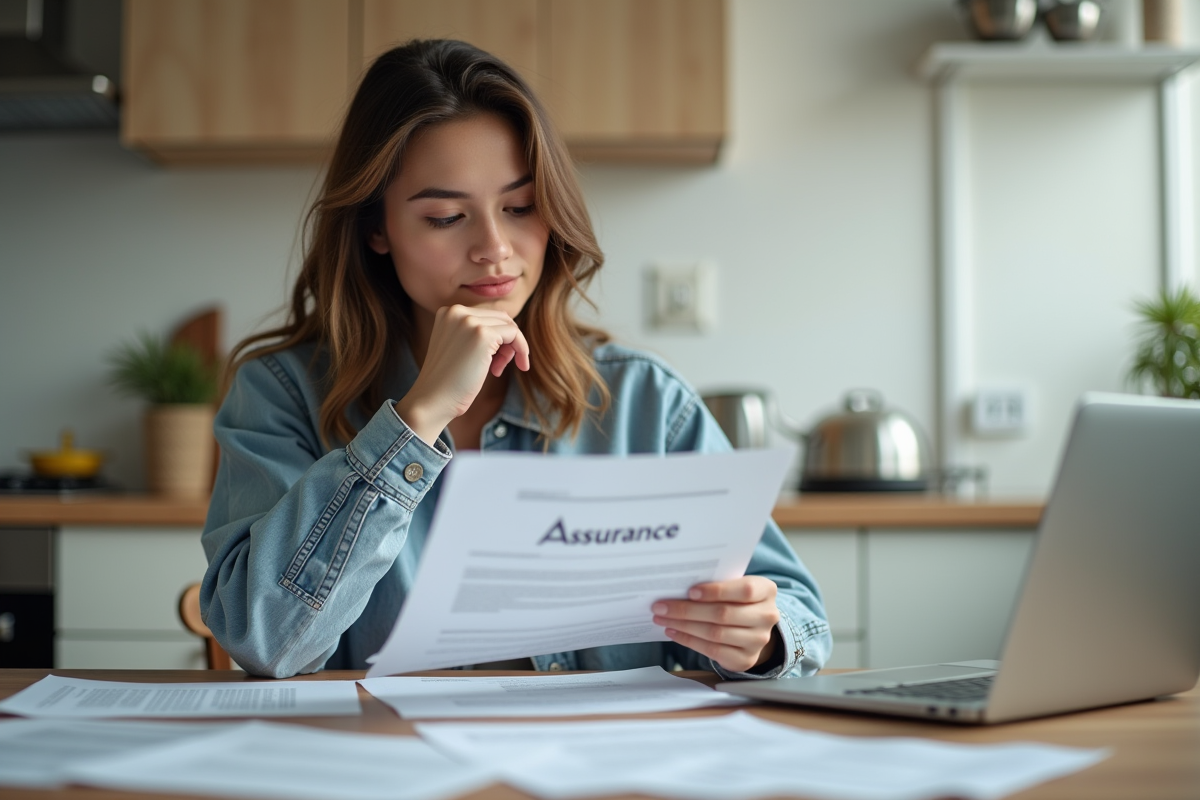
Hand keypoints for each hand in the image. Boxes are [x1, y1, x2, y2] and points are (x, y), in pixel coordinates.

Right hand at [394, 305, 529, 444]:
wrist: (432, 399)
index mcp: (448, 311)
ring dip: (511, 350)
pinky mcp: (483, 335)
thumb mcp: (458, 346)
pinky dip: (521, 350)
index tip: (493, 361)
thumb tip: (510, 326)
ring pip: (509, 326)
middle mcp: (456, 311)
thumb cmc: (448, 380)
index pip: (487, 316)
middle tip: (498, 367)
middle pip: (500, 319)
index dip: (497, 338)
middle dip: (506, 343)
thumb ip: (475, 332)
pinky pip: (515, 334)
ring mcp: (469, 321)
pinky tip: (514, 368)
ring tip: (497, 370)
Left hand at [651, 576, 780, 673]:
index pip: (744, 590)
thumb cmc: (737, 600)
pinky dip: (689, 640)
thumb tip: (678, 586)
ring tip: (663, 619)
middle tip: (661, 606)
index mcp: (766, 591)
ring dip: (684, 626)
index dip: (716, 591)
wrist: (754, 628)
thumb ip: (717, 584)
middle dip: (687, 610)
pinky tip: (674, 632)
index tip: (690, 592)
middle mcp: (767, 616)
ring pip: (715, 633)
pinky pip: (712, 650)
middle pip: (723, 614)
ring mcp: (758, 640)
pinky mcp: (745, 659)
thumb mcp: (735, 586)